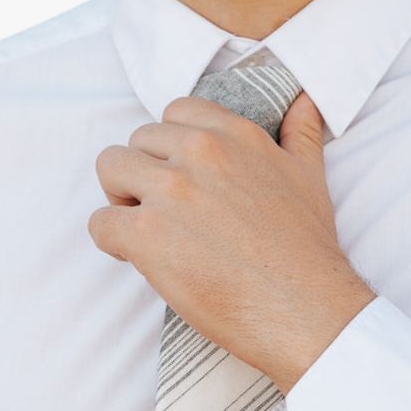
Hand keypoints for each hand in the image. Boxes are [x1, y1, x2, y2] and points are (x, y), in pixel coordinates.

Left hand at [89, 92, 373, 391]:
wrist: (303, 308)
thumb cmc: (307, 249)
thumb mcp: (310, 177)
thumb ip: (301, 133)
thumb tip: (305, 102)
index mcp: (234, 135)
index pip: (174, 112)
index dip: (170, 147)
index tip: (181, 176)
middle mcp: (200, 152)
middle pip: (136, 141)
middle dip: (143, 174)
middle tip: (165, 213)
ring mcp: (170, 191)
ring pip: (109, 169)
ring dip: (120, 199)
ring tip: (146, 230)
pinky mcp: (147, 234)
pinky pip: (100, 223)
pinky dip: (111, 241)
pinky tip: (139, 258)